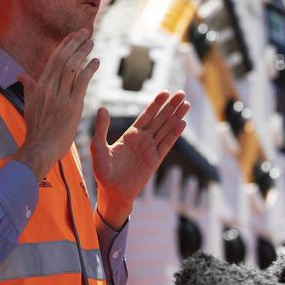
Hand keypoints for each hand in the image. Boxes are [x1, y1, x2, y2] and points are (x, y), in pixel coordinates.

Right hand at [13, 29, 98, 181]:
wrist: (39, 148)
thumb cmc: (36, 129)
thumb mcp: (28, 104)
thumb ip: (28, 88)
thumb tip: (20, 75)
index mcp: (39, 86)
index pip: (53, 60)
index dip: (65, 45)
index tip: (74, 35)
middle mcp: (48, 88)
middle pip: (63, 59)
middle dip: (75, 43)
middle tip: (86, 31)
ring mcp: (60, 97)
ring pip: (72, 68)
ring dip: (83, 53)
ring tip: (92, 42)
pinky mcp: (72, 107)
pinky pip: (81, 83)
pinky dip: (89, 70)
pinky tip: (96, 61)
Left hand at [91, 91, 189, 229]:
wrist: (111, 192)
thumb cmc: (103, 171)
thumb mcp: (98, 147)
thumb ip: (101, 128)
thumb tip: (101, 108)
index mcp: (131, 134)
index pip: (146, 115)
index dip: (156, 104)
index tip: (165, 92)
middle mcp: (143, 140)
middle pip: (160, 119)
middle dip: (170, 106)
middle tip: (181, 93)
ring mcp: (150, 150)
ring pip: (166, 129)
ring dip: (176, 117)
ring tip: (186, 104)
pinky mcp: (154, 161)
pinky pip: (165, 145)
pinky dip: (174, 134)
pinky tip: (181, 123)